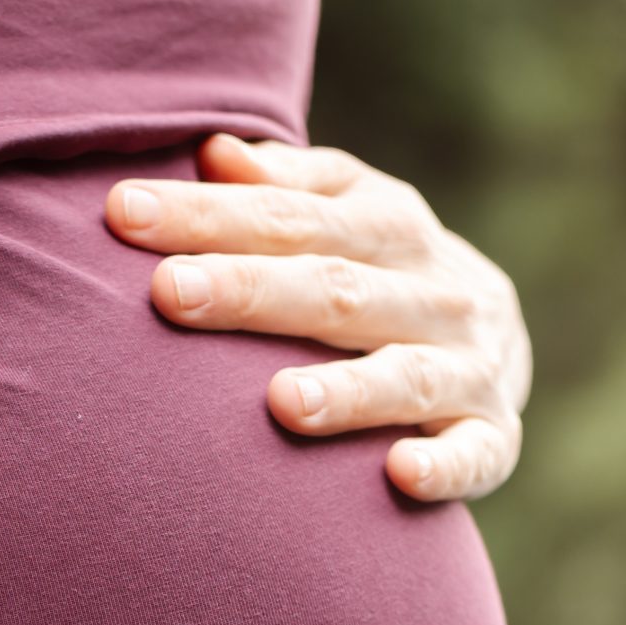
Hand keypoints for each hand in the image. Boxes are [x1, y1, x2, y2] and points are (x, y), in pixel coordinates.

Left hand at [105, 134, 532, 502]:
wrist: (502, 348)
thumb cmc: (387, 274)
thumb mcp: (349, 217)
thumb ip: (285, 188)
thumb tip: (212, 151)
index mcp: (391, 226)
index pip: (291, 216)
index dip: (209, 213)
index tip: (123, 212)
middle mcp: (436, 290)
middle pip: (336, 287)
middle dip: (251, 289)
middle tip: (170, 291)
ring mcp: (468, 368)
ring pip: (406, 376)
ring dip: (347, 390)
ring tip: (282, 402)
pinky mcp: (492, 438)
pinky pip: (473, 455)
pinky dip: (443, 466)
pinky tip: (399, 473)